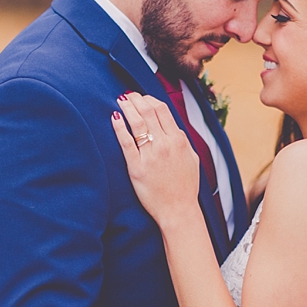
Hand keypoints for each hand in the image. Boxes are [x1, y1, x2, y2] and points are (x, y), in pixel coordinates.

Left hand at [111, 91, 198, 226]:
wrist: (178, 210)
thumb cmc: (185, 187)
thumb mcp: (192, 158)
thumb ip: (182, 140)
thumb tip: (172, 126)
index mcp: (178, 140)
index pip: (162, 110)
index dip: (150, 100)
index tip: (142, 98)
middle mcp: (164, 145)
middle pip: (148, 112)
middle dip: (136, 99)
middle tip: (128, 95)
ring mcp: (150, 156)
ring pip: (137, 124)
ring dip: (128, 108)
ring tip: (121, 101)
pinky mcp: (137, 168)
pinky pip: (126, 143)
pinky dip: (119, 128)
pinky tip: (114, 118)